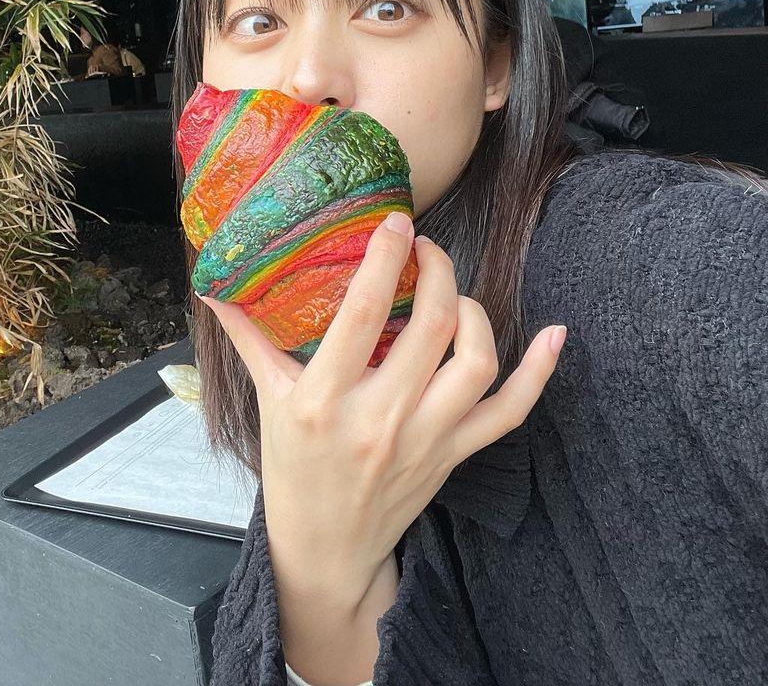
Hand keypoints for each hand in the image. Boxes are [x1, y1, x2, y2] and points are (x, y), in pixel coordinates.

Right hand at [197, 211, 565, 612]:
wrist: (327, 547)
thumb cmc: (293, 468)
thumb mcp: (266, 401)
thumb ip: (246, 338)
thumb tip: (213, 287)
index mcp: (323, 400)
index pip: (364, 314)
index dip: (384, 259)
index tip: (394, 222)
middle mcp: (380, 418)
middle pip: (431, 327)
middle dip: (436, 271)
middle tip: (424, 247)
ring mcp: (425, 439)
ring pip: (475, 362)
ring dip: (473, 312)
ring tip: (452, 292)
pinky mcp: (454, 454)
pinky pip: (510, 412)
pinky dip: (540, 374)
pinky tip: (555, 335)